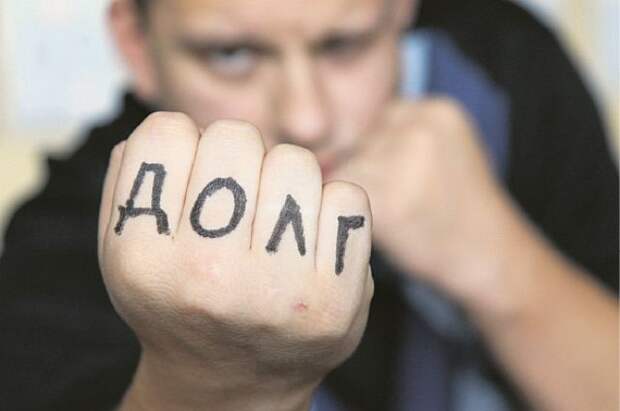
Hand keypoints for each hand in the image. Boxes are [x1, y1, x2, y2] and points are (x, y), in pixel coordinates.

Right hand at [98, 114, 372, 410]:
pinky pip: (346, 197)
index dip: (182, 145)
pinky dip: (331, 210)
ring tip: (274, 223)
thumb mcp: (125, 254)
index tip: (191, 178)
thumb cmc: (183, 303)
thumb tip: (173, 126)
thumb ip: (131, 181)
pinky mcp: (336, 301)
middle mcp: (208, 277)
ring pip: (295, 160)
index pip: (167, 131)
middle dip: (237, 158)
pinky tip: (311, 242)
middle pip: (236, 137)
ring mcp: (278, 292)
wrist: (234, 381)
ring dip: (286, 181)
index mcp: (144, 260)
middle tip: (237, 199)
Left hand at [332, 98, 521, 307]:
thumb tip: (328, 151)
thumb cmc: (459, 210)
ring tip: (398, 216)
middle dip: (368, 172)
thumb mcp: (442, 153)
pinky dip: (352, 214)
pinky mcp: (381, 195)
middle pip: (358, 142)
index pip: (378, 120)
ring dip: (358, 194)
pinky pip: (340, 196)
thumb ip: (399, 138)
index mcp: (438, 110)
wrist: (490, 258)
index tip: (403, 181)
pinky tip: (387, 227)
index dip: (381, 155)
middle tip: (403, 202)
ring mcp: (400, 160)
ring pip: (345, 169)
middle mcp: (418, 126)